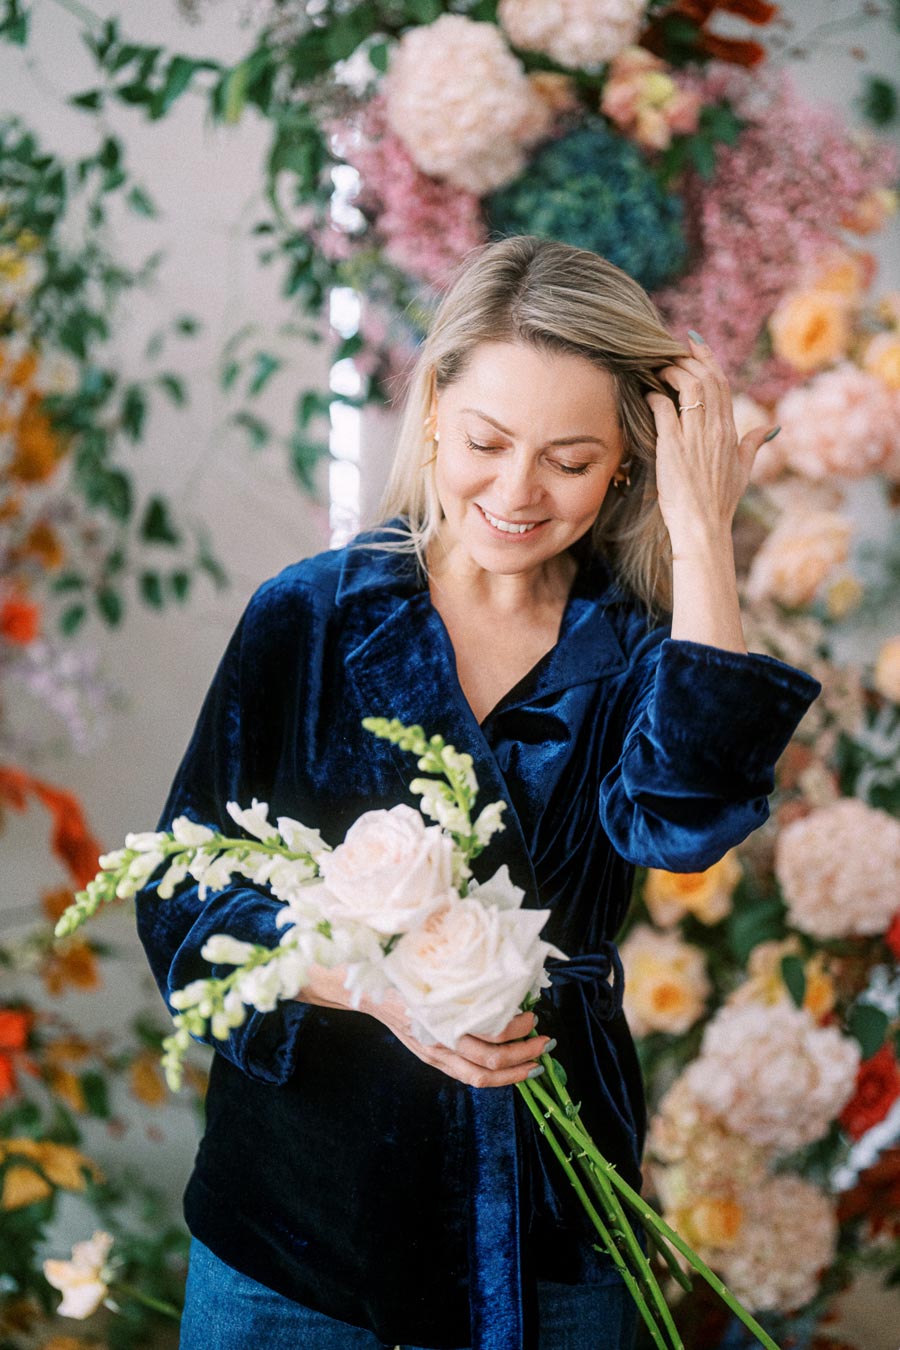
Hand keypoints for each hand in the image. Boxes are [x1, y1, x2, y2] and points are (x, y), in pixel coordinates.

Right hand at [297, 963, 550, 1087]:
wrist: (363, 986)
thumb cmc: (399, 967)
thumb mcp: (428, 961)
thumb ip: (460, 964)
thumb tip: (499, 947)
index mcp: (438, 1015)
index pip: (486, 1035)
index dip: (515, 1030)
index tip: (534, 1014)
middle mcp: (437, 1041)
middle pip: (489, 1062)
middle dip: (523, 1054)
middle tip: (545, 1041)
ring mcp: (434, 1053)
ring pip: (480, 1077)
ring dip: (512, 1072)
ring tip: (535, 1062)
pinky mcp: (432, 1058)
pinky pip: (467, 1076)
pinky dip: (493, 1076)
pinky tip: (509, 1066)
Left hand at [645, 334, 775, 555]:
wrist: (704, 526)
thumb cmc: (721, 502)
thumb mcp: (743, 471)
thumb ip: (754, 445)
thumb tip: (770, 428)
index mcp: (730, 431)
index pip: (721, 384)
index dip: (707, 360)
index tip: (694, 344)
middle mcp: (715, 429)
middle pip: (706, 380)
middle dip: (688, 359)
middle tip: (671, 350)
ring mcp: (695, 437)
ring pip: (688, 389)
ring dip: (672, 373)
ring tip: (658, 368)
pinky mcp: (673, 447)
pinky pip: (664, 410)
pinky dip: (655, 397)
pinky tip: (647, 394)